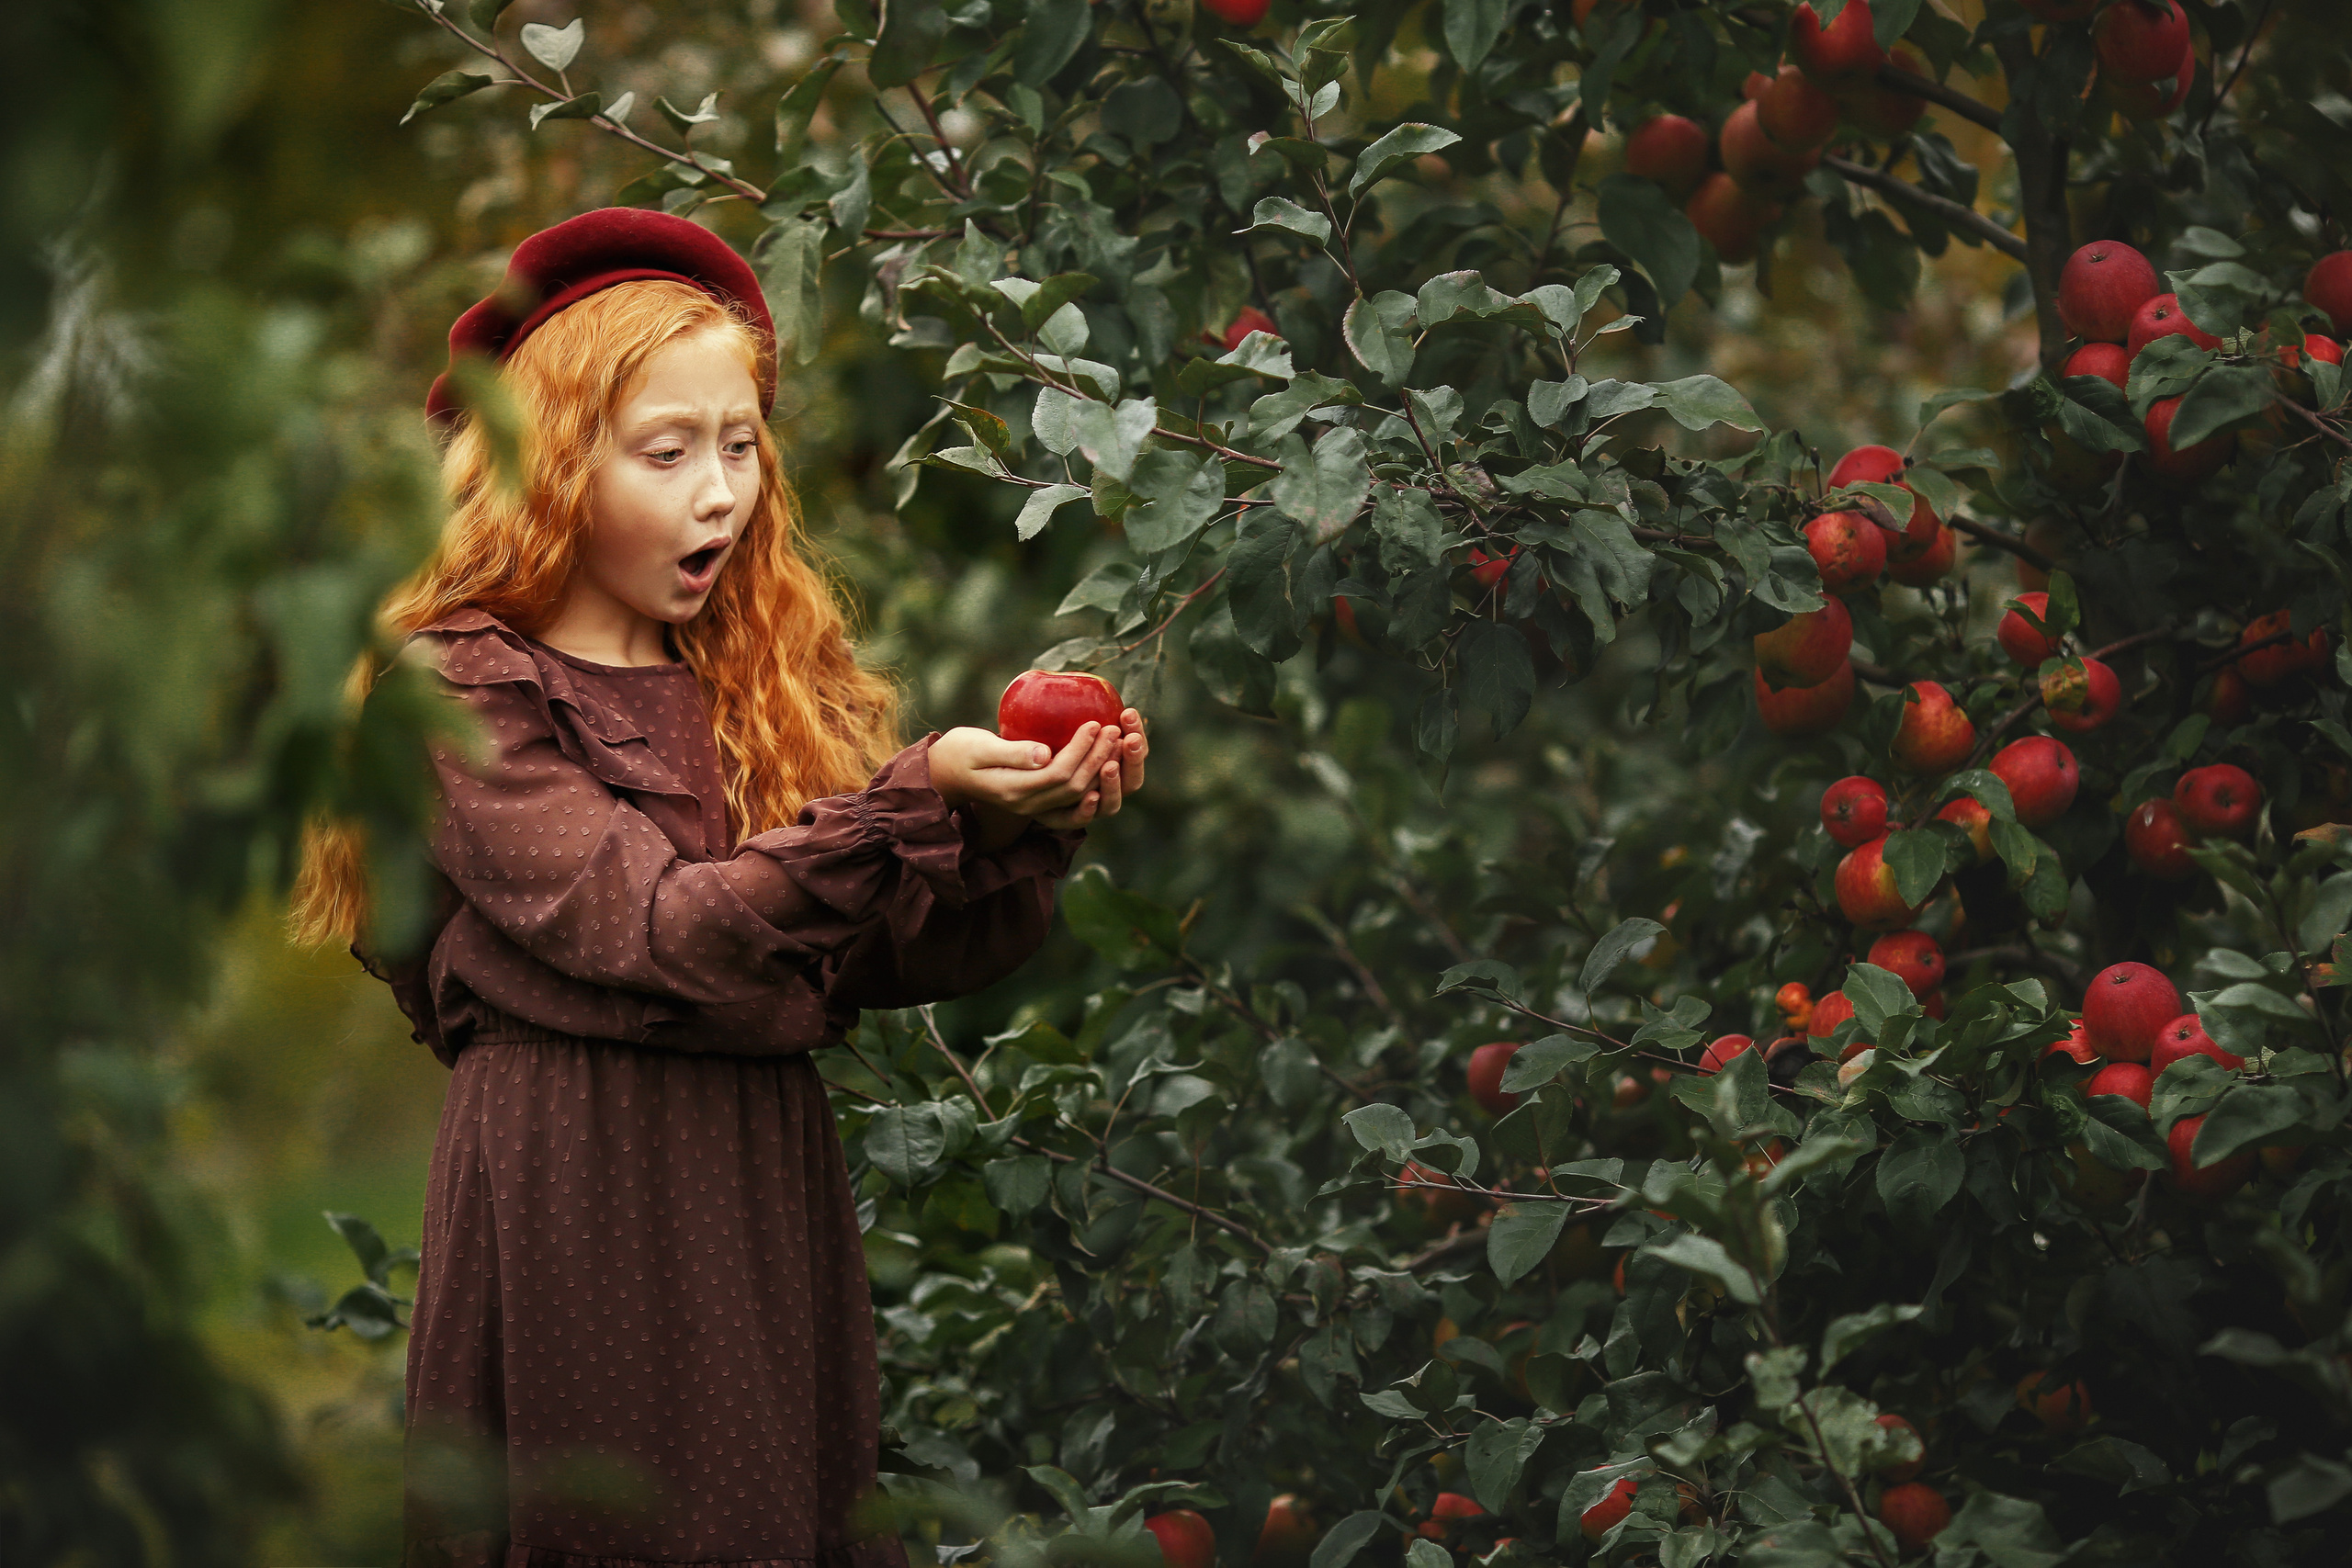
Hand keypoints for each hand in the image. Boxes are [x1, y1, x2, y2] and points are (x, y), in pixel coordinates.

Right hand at [928, 714, 1148, 840]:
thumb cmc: (958, 753)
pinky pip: (1071, 796)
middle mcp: (1027, 804)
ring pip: (1077, 794)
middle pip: (1074, 786)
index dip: (1081, 751)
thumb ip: (1011, 752)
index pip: (1059, 774)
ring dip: (1100, 769)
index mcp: (1013, 791)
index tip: (1094, 723)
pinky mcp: (1037, 798)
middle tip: (1115, 729)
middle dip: (1098, 758)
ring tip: (1118, 741)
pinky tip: (1105, 761)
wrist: (943, 774)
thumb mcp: (978, 748)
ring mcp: (1033, 806)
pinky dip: (1092, 781)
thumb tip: (1043, 753)